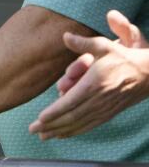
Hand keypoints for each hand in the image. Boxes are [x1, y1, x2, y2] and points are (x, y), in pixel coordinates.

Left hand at [30, 10, 148, 138]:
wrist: (147, 74)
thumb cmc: (122, 58)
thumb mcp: (103, 46)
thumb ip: (83, 43)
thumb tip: (65, 36)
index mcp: (95, 84)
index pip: (71, 102)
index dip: (55, 112)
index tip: (40, 118)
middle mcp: (99, 100)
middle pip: (72, 117)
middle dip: (51, 125)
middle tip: (33, 130)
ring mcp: (104, 109)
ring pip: (79, 124)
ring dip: (60, 131)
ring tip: (43, 136)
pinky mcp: (108, 113)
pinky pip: (89, 126)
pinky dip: (74, 132)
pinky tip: (63, 135)